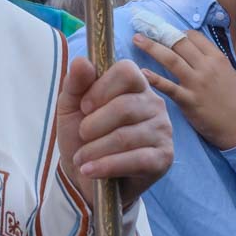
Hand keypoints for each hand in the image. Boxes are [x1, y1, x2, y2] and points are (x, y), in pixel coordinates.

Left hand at [57, 57, 174, 204]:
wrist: (87, 175)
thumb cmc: (83, 137)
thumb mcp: (71, 107)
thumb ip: (75, 83)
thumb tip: (82, 61)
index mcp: (135, 85)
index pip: (127, 71)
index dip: (101, 88)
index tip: (85, 107)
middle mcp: (154, 104)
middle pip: (124, 107)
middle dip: (93, 125)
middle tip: (82, 137)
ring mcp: (163, 131)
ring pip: (125, 137)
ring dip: (94, 150)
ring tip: (82, 159)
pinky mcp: (163, 158)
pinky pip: (136, 160)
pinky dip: (106, 166)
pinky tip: (89, 170)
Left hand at [134, 31, 235, 151]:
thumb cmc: (233, 99)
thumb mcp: (227, 72)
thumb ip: (209, 59)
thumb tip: (190, 48)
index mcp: (217, 58)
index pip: (193, 36)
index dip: (176, 32)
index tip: (164, 33)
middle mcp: (207, 67)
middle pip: (179, 43)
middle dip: (159, 32)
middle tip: (143, 28)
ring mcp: (197, 83)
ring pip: (171, 59)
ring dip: (152, 47)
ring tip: (136, 40)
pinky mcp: (189, 101)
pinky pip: (169, 87)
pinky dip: (154, 78)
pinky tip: (141, 72)